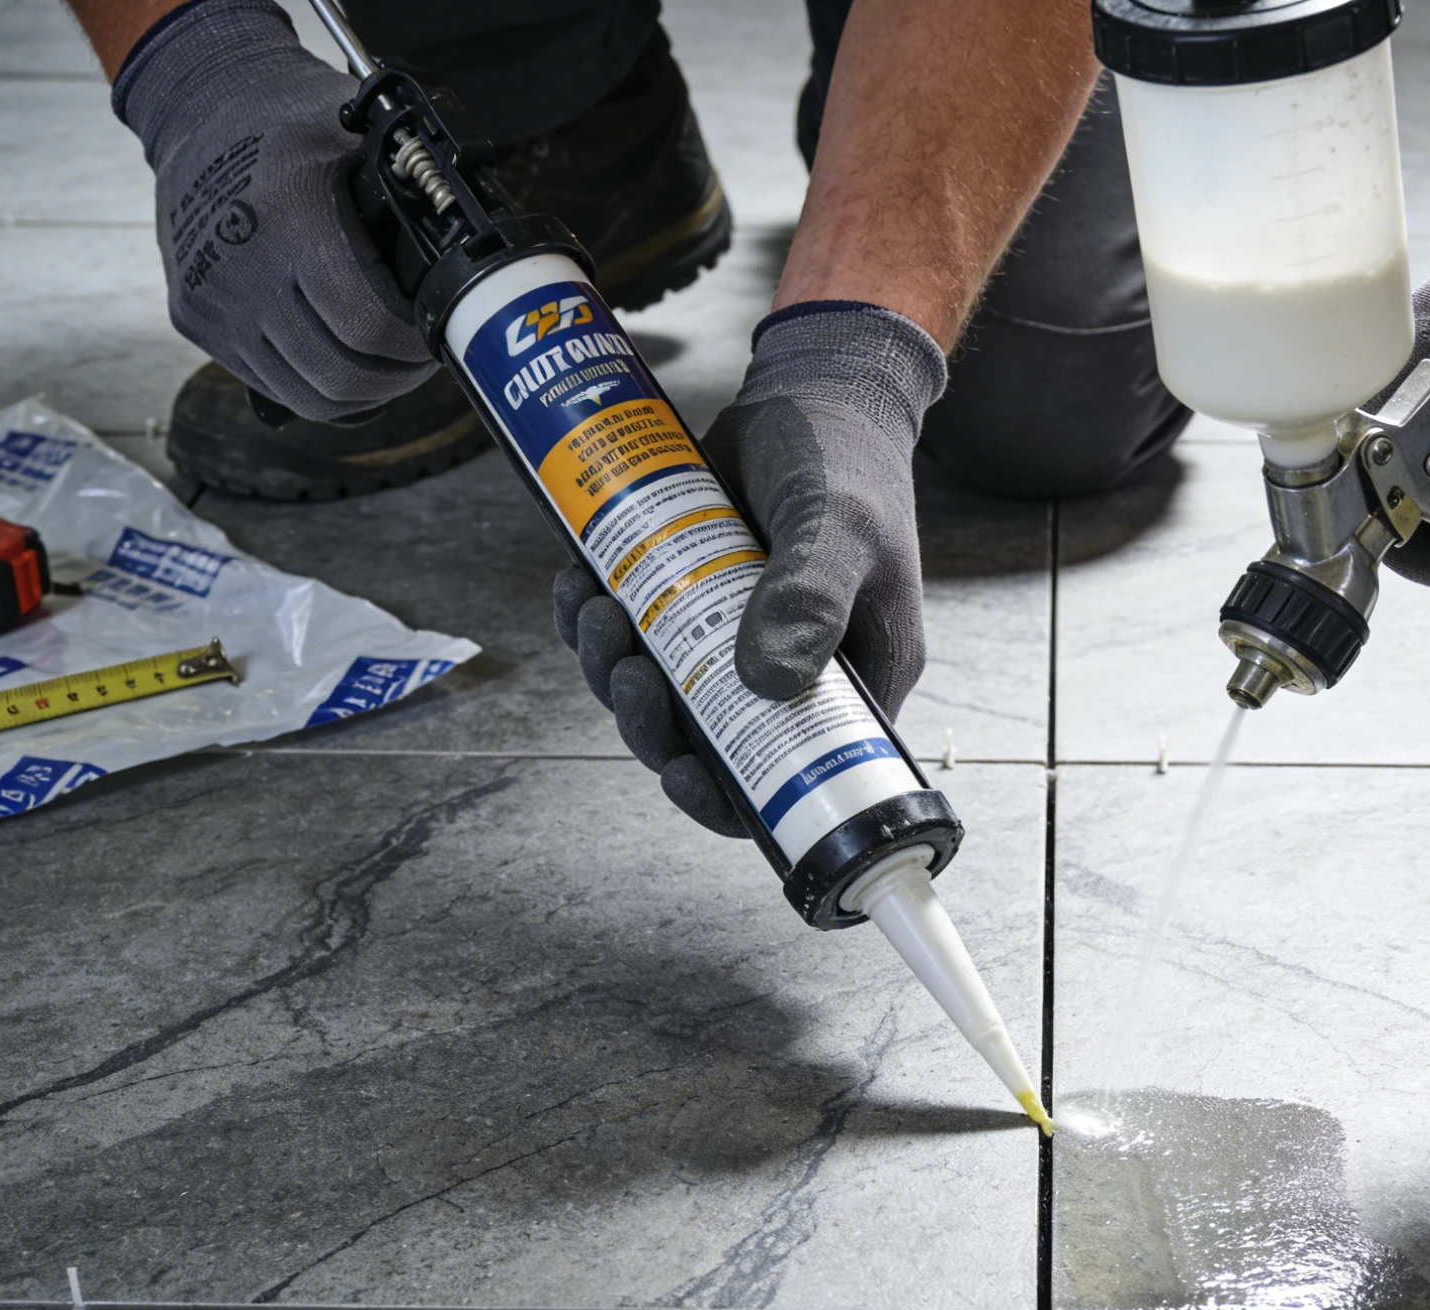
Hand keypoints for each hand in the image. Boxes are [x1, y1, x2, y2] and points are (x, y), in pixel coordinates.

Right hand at [114, 0, 434, 420]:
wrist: (195, 105)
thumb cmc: (286, 119)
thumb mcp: (357, 138)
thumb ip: (408, 198)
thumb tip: (463, 258)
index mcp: (288, 218)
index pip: (367, 324)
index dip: (413, 344)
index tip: (436, 332)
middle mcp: (242, 268)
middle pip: (341, 375)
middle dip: (397, 377)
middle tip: (420, 357)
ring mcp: (212, 302)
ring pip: (310, 396)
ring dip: (363, 391)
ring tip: (387, 363)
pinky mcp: (195, 321)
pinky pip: (275, 386)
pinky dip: (320, 386)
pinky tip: (344, 359)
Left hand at [554, 302, 947, 836]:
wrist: (815, 391)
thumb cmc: (847, 461)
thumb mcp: (838, 527)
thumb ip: (809, 598)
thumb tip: (764, 682)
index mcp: (851, 680)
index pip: (790, 774)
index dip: (728, 799)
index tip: (681, 770)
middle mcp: (793, 671)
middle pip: (709, 743)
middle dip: (649, 723)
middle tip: (625, 668)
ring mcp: (737, 637)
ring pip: (661, 692)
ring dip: (612, 670)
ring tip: (594, 611)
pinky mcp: (692, 596)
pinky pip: (634, 635)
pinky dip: (594, 622)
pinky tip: (578, 586)